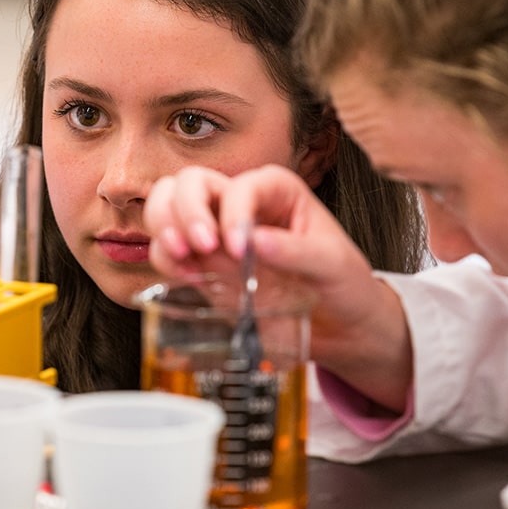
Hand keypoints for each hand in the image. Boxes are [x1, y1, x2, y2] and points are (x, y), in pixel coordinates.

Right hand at [144, 164, 413, 412]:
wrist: (339, 326)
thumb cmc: (344, 284)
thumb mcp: (333, 264)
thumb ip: (297, 251)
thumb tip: (256, 242)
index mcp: (275, 189)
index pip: (239, 186)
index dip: (233, 213)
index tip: (241, 250)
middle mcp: (239, 202)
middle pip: (190, 182)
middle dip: (185, 210)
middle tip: (198, 247)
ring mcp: (215, 231)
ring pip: (167, 205)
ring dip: (164, 226)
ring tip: (181, 257)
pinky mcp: (202, 263)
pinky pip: (166, 250)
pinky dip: (164, 258)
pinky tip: (188, 277)